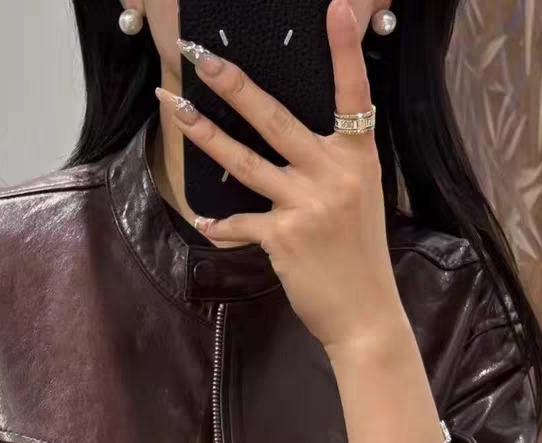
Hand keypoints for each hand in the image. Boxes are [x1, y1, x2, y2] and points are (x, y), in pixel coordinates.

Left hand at [156, 0, 403, 359]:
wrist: (365, 313)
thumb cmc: (359, 258)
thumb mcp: (360, 200)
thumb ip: (331, 168)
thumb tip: (292, 148)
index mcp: (357, 158)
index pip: (353, 95)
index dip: (345, 51)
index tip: (336, 9)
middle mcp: (333, 174)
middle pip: (274, 118)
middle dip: (233, 84)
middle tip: (200, 56)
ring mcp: (307, 204)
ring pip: (245, 161)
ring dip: (206, 134)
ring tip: (176, 110)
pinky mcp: (284, 237)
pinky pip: (241, 222)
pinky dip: (222, 224)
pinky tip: (206, 221)